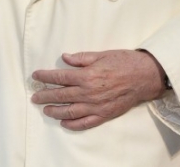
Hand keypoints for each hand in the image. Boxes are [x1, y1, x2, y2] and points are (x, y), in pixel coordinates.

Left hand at [31, 50, 166, 130]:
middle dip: (45, 96)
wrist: (145, 76)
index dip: (46, 76)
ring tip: (45, 110)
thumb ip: (81, 58)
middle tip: (35, 97)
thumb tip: (65, 58)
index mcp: (87, 75)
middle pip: (61, 95)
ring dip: (55, 111)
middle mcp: (89, 92)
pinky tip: (64, 122)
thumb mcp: (102, 54)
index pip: (60, 77)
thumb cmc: (124, 62)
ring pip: (70, 111)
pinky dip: (72, 124)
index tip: (35, 76)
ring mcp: (96, 106)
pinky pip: (85, 122)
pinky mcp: (104, 114)